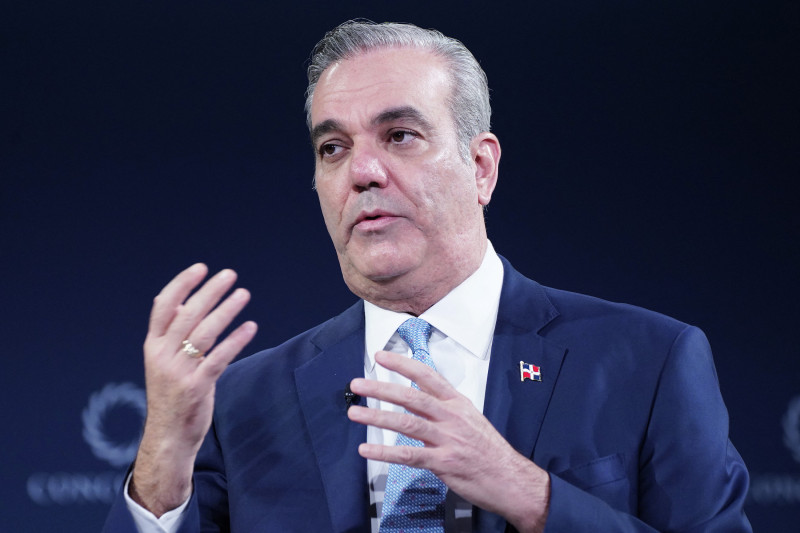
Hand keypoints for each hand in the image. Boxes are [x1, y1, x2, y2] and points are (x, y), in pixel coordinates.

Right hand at [130, 264, 256, 515]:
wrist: (167, 437)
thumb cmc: (171, 394)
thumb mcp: (164, 362)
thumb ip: (173, 334)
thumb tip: (183, 302)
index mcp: (152, 346)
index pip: (163, 306)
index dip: (181, 284)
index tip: (201, 268)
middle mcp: (162, 355)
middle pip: (187, 314)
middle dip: (210, 291)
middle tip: (230, 274)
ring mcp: (178, 372)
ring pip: (205, 333)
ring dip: (227, 310)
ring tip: (244, 293)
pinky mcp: (196, 387)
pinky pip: (219, 358)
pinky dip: (236, 340)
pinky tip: (251, 327)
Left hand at [347, 351, 548, 532]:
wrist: (511, 479)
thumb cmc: (489, 450)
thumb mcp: (470, 419)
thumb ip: (443, 409)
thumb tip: (417, 400)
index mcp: (457, 403)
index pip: (427, 375)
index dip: (403, 364)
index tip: (381, 356)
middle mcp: (451, 417)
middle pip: (411, 397)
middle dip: (381, 388)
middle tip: (358, 384)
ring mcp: (447, 440)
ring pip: (406, 424)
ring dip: (377, 417)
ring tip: (355, 413)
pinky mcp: (444, 463)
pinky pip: (409, 456)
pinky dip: (385, 453)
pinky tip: (367, 451)